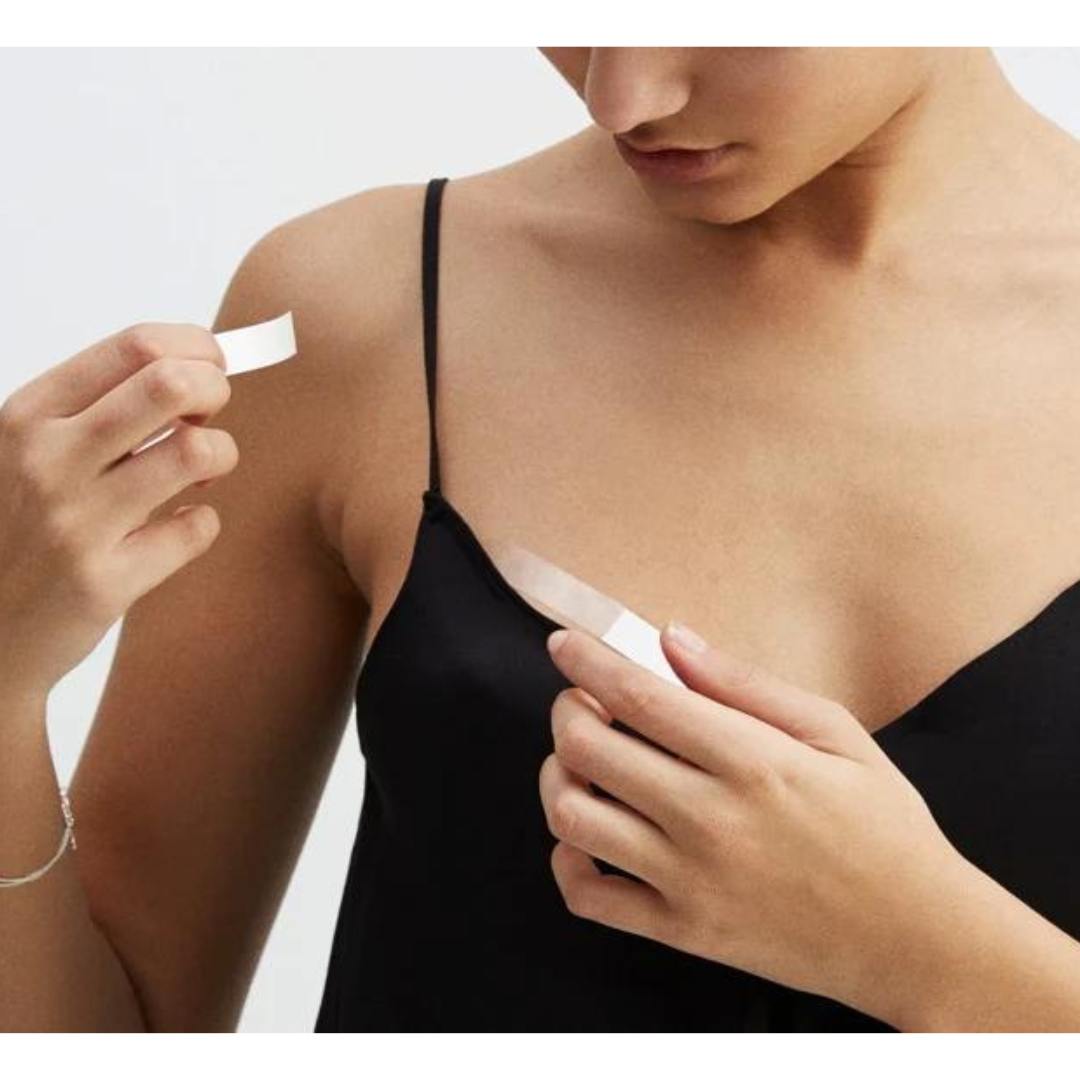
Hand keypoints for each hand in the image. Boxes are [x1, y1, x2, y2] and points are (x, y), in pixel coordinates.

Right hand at [0, 323, 237, 696]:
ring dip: (220, 453)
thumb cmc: (13, 528)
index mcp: (27, 415)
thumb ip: (94, 409)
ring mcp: (76, 523)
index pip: (135, 346)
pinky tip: (178, 525)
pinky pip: (196, 529)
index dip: (195, 348)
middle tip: (210, 414)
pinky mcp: (106, 582)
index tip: (209, 364)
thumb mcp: (24, 450)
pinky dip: (203, 521)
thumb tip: (191, 368)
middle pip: (171, 385)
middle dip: (215, 389)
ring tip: (201, 470)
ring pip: (195, 452)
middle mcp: (48, 460)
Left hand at [538, 620, 972, 1022]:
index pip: (638, 696)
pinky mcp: (682, 931)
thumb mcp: (835, 733)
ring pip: (573, 818)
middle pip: (589, 749)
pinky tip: (586, 834)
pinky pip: (588, 897)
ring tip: (581, 761)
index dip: (587, 662)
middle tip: (582, 700)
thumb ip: (745, 684)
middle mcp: (709, 820)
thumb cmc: (885, 827)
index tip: (564, 644)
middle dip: (568, 709)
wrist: (917, 940)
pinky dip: (567, 860)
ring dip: (560, 776)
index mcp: (751, 761)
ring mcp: (689, 881)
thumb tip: (673, 639)